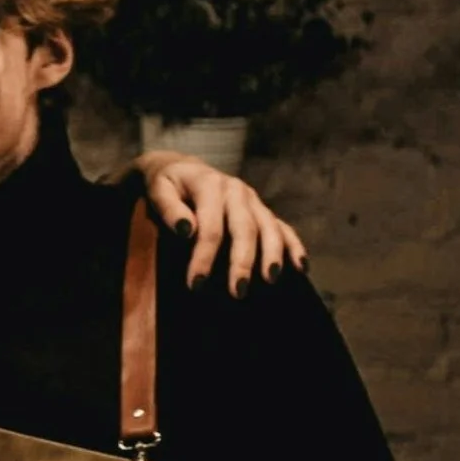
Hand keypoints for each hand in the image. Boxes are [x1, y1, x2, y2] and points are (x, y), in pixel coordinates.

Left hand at [133, 153, 309, 295]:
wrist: (182, 169)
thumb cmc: (166, 185)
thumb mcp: (158, 189)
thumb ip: (168, 208)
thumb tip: (186, 230)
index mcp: (210, 184)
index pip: (210, 226)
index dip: (204, 256)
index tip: (196, 284)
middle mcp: (236, 191)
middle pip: (244, 228)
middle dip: (242, 261)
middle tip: (238, 292)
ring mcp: (253, 200)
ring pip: (269, 227)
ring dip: (272, 255)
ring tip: (270, 280)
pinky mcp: (262, 210)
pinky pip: (283, 227)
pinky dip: (294, 246)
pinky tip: (301, 267)